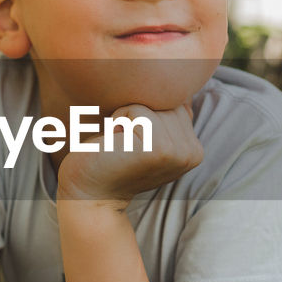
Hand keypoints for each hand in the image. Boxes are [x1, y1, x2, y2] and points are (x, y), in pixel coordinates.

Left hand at [57, 103, 202, 206]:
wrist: (88, 193)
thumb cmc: (111, 158)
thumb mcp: (147, 134)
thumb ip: (168, 115)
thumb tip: (181, 88)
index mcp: (194, 150)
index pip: (176, 102)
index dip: (148, 114)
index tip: (135, 142)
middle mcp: (193, 153)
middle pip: (167, 101)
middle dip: (139, 114)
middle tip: (126, 143)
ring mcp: (178, 152)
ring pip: (152, 104)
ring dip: (127, 117)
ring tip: (121, 143)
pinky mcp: (159, 149)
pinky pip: (136, 109)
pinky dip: (118, 119)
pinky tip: (115, 143)